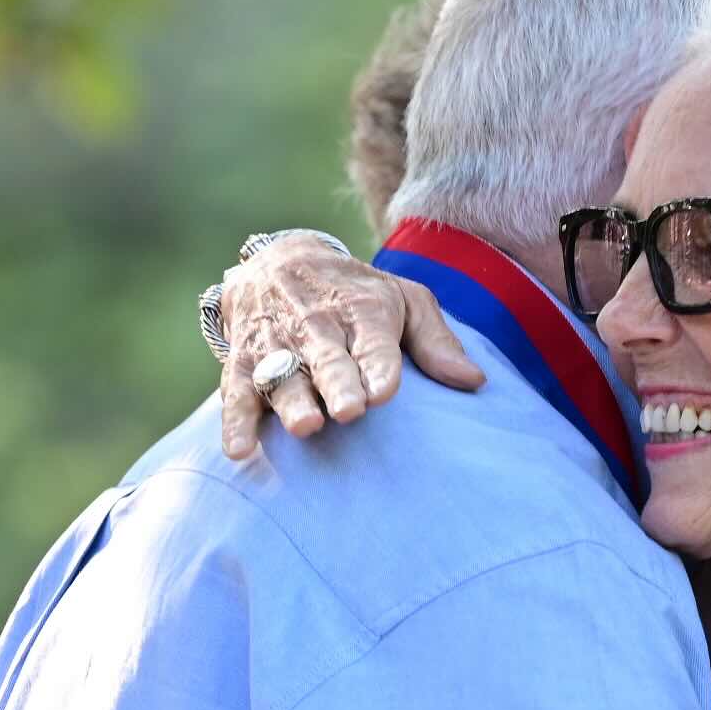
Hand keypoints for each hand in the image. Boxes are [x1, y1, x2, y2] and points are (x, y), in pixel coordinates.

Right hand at [210, 233, 483, 457]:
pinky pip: (235, 390)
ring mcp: (276, 343)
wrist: (280, 259)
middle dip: (338, 382)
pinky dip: (235, 420)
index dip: (378, 366)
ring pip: (280, 374)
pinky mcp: (242, 359)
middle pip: (328, 357)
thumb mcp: (404, 299)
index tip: (385, 391)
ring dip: (291, 400)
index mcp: (363, 310)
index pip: (373, 341)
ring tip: (305, 426)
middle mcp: (317, 325)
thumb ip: (436, 341)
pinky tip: (240, 450)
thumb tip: (475, 381)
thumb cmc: (356, 293)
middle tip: (350, 410)